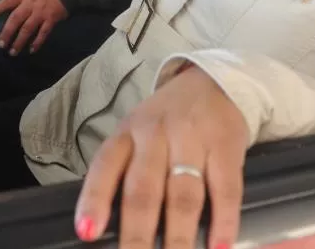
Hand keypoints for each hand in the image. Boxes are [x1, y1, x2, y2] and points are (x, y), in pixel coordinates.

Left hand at [0, 0, 69, 54]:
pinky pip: (43, 33)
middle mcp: (30, 4)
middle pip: (16, 19)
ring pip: (28, 29)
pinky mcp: (51, 20)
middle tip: (0, 45)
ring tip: (12, 52)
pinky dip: (37, 42)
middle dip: (7, 32)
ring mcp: (41, 13)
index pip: (7, 1)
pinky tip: (31, 51)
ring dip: (19, 41)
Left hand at [75, 65, 248, 248]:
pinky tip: (219, 246)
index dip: (94, 200)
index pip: (105, 167)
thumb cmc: (167, 121)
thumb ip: (124, 172)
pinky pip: (226, 188)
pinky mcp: (226, 146)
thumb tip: (106, 227)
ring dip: (178, 236)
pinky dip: (223, 221)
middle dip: (137, 235)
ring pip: (182, 194)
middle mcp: (156, 135)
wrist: (215, 82)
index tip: (88, 232)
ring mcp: (193, 139)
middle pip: (144, 190)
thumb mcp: (136, 134)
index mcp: (127, 133)